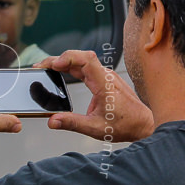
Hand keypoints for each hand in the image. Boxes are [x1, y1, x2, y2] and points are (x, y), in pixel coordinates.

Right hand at [36, 50, 153, 140]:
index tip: (52, 66)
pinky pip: (85, 67)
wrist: (143, 124)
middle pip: (80, 57)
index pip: (86, 60)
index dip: (67, 58)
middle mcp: (105, 76)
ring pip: (81, 60)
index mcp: (105, 84)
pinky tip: (60, 71)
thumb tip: (52, 121)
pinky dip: (70, 66)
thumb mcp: (96, 128)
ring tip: (46, 69)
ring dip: (63, 62)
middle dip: (58, 59)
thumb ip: (72, 123)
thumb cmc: (125, 125)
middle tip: (40, 67)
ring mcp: (105, 76)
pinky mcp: (103, 79)